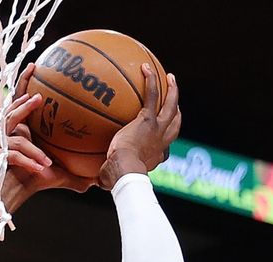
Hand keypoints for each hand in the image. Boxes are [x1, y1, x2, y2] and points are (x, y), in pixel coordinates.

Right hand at [4, 64, 95, 194]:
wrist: (8, 194)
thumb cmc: (32, 182)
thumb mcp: (58, 176)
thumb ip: (76, 174)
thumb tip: (99, 179)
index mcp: (20, 129)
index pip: (20, 100)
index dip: (26, 83)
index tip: (37, 66)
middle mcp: (6, 132)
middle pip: (11, 110)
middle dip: (23, 100)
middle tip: (39, 96)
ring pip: (14, 131)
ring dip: (30, 124)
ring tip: (38, 120)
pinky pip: (15, 155)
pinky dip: (30, 158)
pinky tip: (43, 166)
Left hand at [99, 64, 180, 189]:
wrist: (125, 169)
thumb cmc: (118, 179)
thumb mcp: (113, 179)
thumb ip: (106, 178)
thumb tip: (95, 183)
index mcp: (155, 156)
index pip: (164, 147)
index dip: (165, 140)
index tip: (161, 137)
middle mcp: (161, 141)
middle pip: (175, 123)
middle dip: (177, 111)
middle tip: (174, 100)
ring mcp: (158, 129)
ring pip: (171, 105)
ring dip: (172, 90)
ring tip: (170, 78)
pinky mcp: (149, 119)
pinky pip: (152, 95)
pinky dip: (152, 80)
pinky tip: (145, 67)